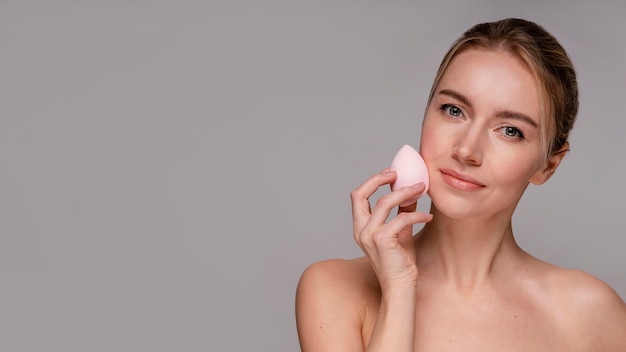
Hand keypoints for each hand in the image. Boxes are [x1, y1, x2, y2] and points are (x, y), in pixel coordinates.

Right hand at [351, 169, 432, 289]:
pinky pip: (401, 218)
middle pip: (360, 194)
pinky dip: (417, 214)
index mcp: (360, 227)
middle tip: (397, 173)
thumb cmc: (400, 262)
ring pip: (383, 202)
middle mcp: (361, 230)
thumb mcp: (400, 232)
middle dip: (378, 179)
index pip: (358, 196)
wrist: (400, 286)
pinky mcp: (383, 240)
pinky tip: (428, 216)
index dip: (372, 181)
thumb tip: (411, 192)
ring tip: (422, 188)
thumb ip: (401, 212)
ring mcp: (370, 235)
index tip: (391, 173)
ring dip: (405, 192)